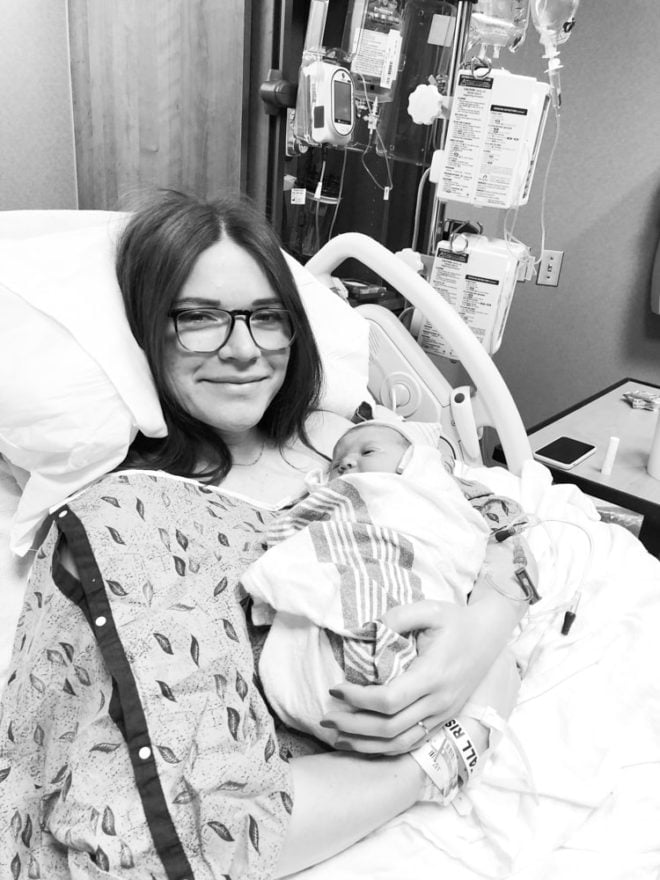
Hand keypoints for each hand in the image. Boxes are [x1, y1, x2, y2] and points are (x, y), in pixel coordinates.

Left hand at [321, 599, 510, 755]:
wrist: (488, 636)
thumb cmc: (455, 620)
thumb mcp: (428, 608)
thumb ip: (396, 617)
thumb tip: (364, 632)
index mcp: (433, 674)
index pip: (389, 700)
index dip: (358, 699)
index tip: (335, 689)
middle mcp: (438, 701)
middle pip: (390, 727)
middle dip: (353, 725)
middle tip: (325, 716)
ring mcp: (442, 715)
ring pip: (400, 743)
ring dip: (365, 744)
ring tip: (336, 735)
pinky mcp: (442, 720)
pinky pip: (411, 743)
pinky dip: (384, 749)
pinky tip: (362, 743)